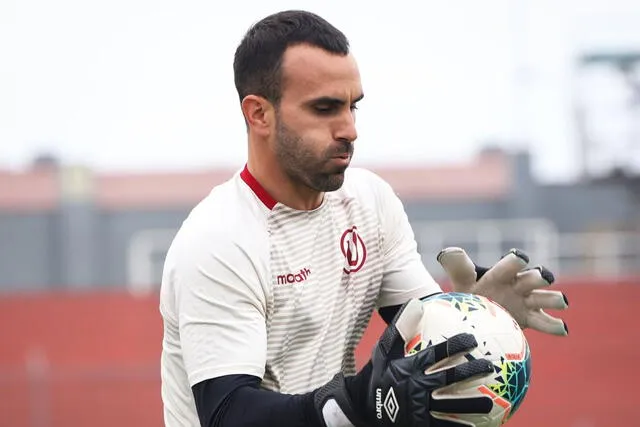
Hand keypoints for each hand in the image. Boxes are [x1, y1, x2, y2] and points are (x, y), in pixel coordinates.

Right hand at [314, 299, 494, 426]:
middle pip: (449, 378)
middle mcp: (416, 387)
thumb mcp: (384, 350)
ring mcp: (418, 409)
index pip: (435, 354)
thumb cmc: (378, 374)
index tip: (472, 339)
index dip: (454, 345)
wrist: (362, 407)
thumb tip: (417, 302)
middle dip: (471, 372)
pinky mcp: (419, 425)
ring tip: (489, 402)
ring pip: (451, 406)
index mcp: (409, 368)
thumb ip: (400, 328)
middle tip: (490, 367)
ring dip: (472, 405)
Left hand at [437, 247, 568, 335]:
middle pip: (533, 278)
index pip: (510, 264)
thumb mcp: (463, 279)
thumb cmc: (471, 292)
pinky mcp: (530, 318)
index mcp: (502, 273)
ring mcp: (527, 302)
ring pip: (544, 298)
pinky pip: (545, 322)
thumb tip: (447, 252)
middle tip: (542, 277)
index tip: (520, 257)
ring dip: (553, 298)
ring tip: (562, 302)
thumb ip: (458, 266)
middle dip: (539, 276)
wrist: (476, 313)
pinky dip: (555, 326)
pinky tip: (563, 330)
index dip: (515, 260)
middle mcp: (519, 284)